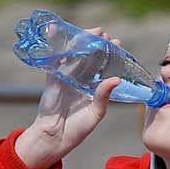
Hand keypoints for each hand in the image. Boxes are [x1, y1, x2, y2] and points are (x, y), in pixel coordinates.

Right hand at [15, 25, 121, 168]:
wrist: (55, 138)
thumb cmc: (76, 129)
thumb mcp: (96, 113)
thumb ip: (104, 96)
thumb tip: (116, 79)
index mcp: (91, 87)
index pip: (102, 65)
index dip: (109, 54)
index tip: (118, 43)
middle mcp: (79, 80)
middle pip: (89, 56)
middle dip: (97, 43)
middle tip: (105, 34)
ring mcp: (65, 77)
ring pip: (74, 54)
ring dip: (82, 41)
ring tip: (93, 31)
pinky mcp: (52, 77)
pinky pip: (53, 58)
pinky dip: (53, 44)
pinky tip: (55, 30)